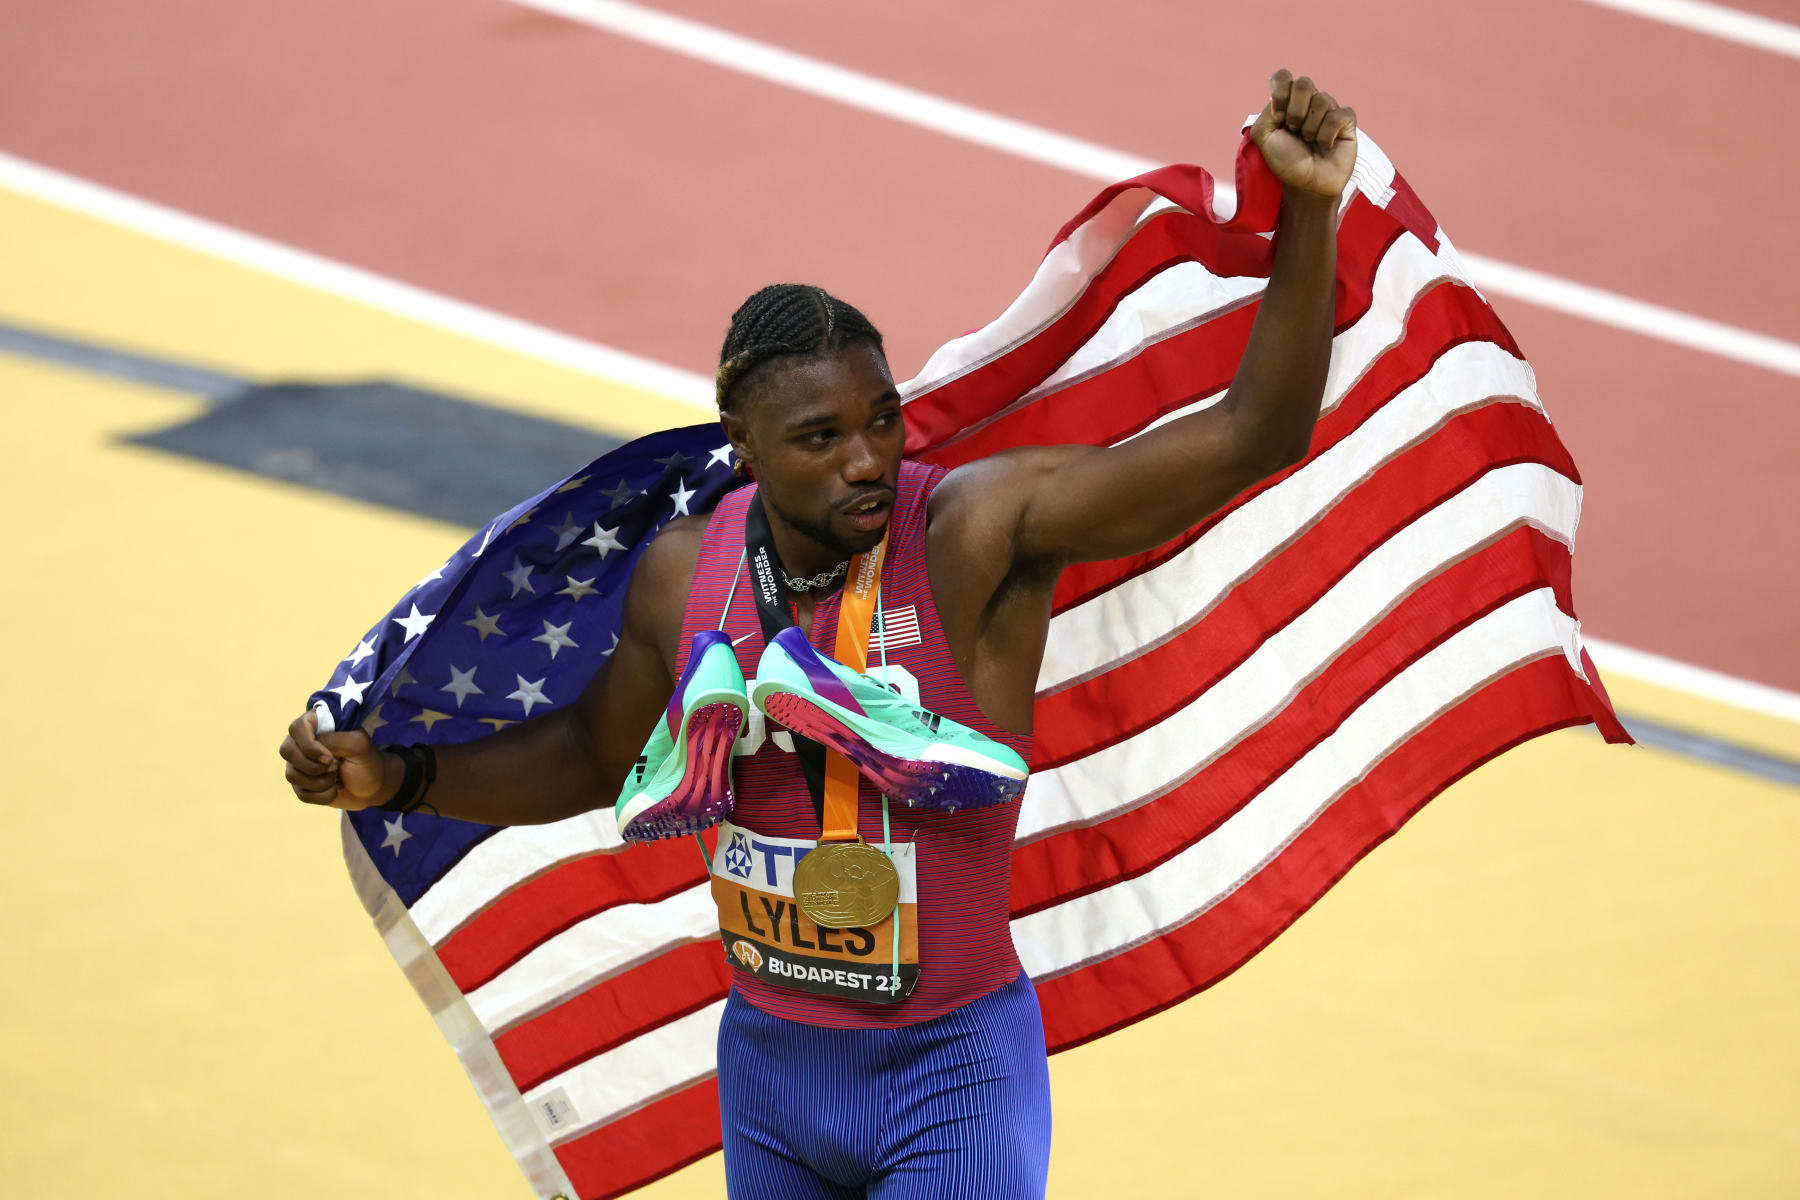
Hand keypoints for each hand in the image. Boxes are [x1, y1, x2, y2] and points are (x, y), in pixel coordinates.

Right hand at [279, 707, 394, 810]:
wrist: (372, 788)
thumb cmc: (366, 761)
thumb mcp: (358, 745)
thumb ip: (335, 740)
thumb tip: (314, 751)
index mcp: (316, 725)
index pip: (297, 728)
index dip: (309, 745)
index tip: (331, 757)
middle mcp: (302, 742)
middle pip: (287, 750)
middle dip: (314, 766)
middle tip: (336, 766)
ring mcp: (298, 763)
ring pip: (292, 775)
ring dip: (321, 782)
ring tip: (337, 777)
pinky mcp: (300, 784)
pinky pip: (301, 794)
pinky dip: (323, 795)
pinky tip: (335, 789)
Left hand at [1249, 69, 1356, 199]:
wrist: (1307, 185)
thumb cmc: (1287, 162)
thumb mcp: (1264, 139)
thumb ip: (1266, 114)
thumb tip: (1282, 100)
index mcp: (1287, 102)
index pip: (1282, 76)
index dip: (1280, 91)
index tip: (1278, 115)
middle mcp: (1308, 102)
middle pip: (1304, 83)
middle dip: (1295, 111)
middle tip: (1294, 130)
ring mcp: (1328, 110)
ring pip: (1322, 100)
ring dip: (1311, 128)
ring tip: (1310, 142)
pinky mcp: (1346, 121)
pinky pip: (1338, 115)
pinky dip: (1327, 134)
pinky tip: (1326, 145)